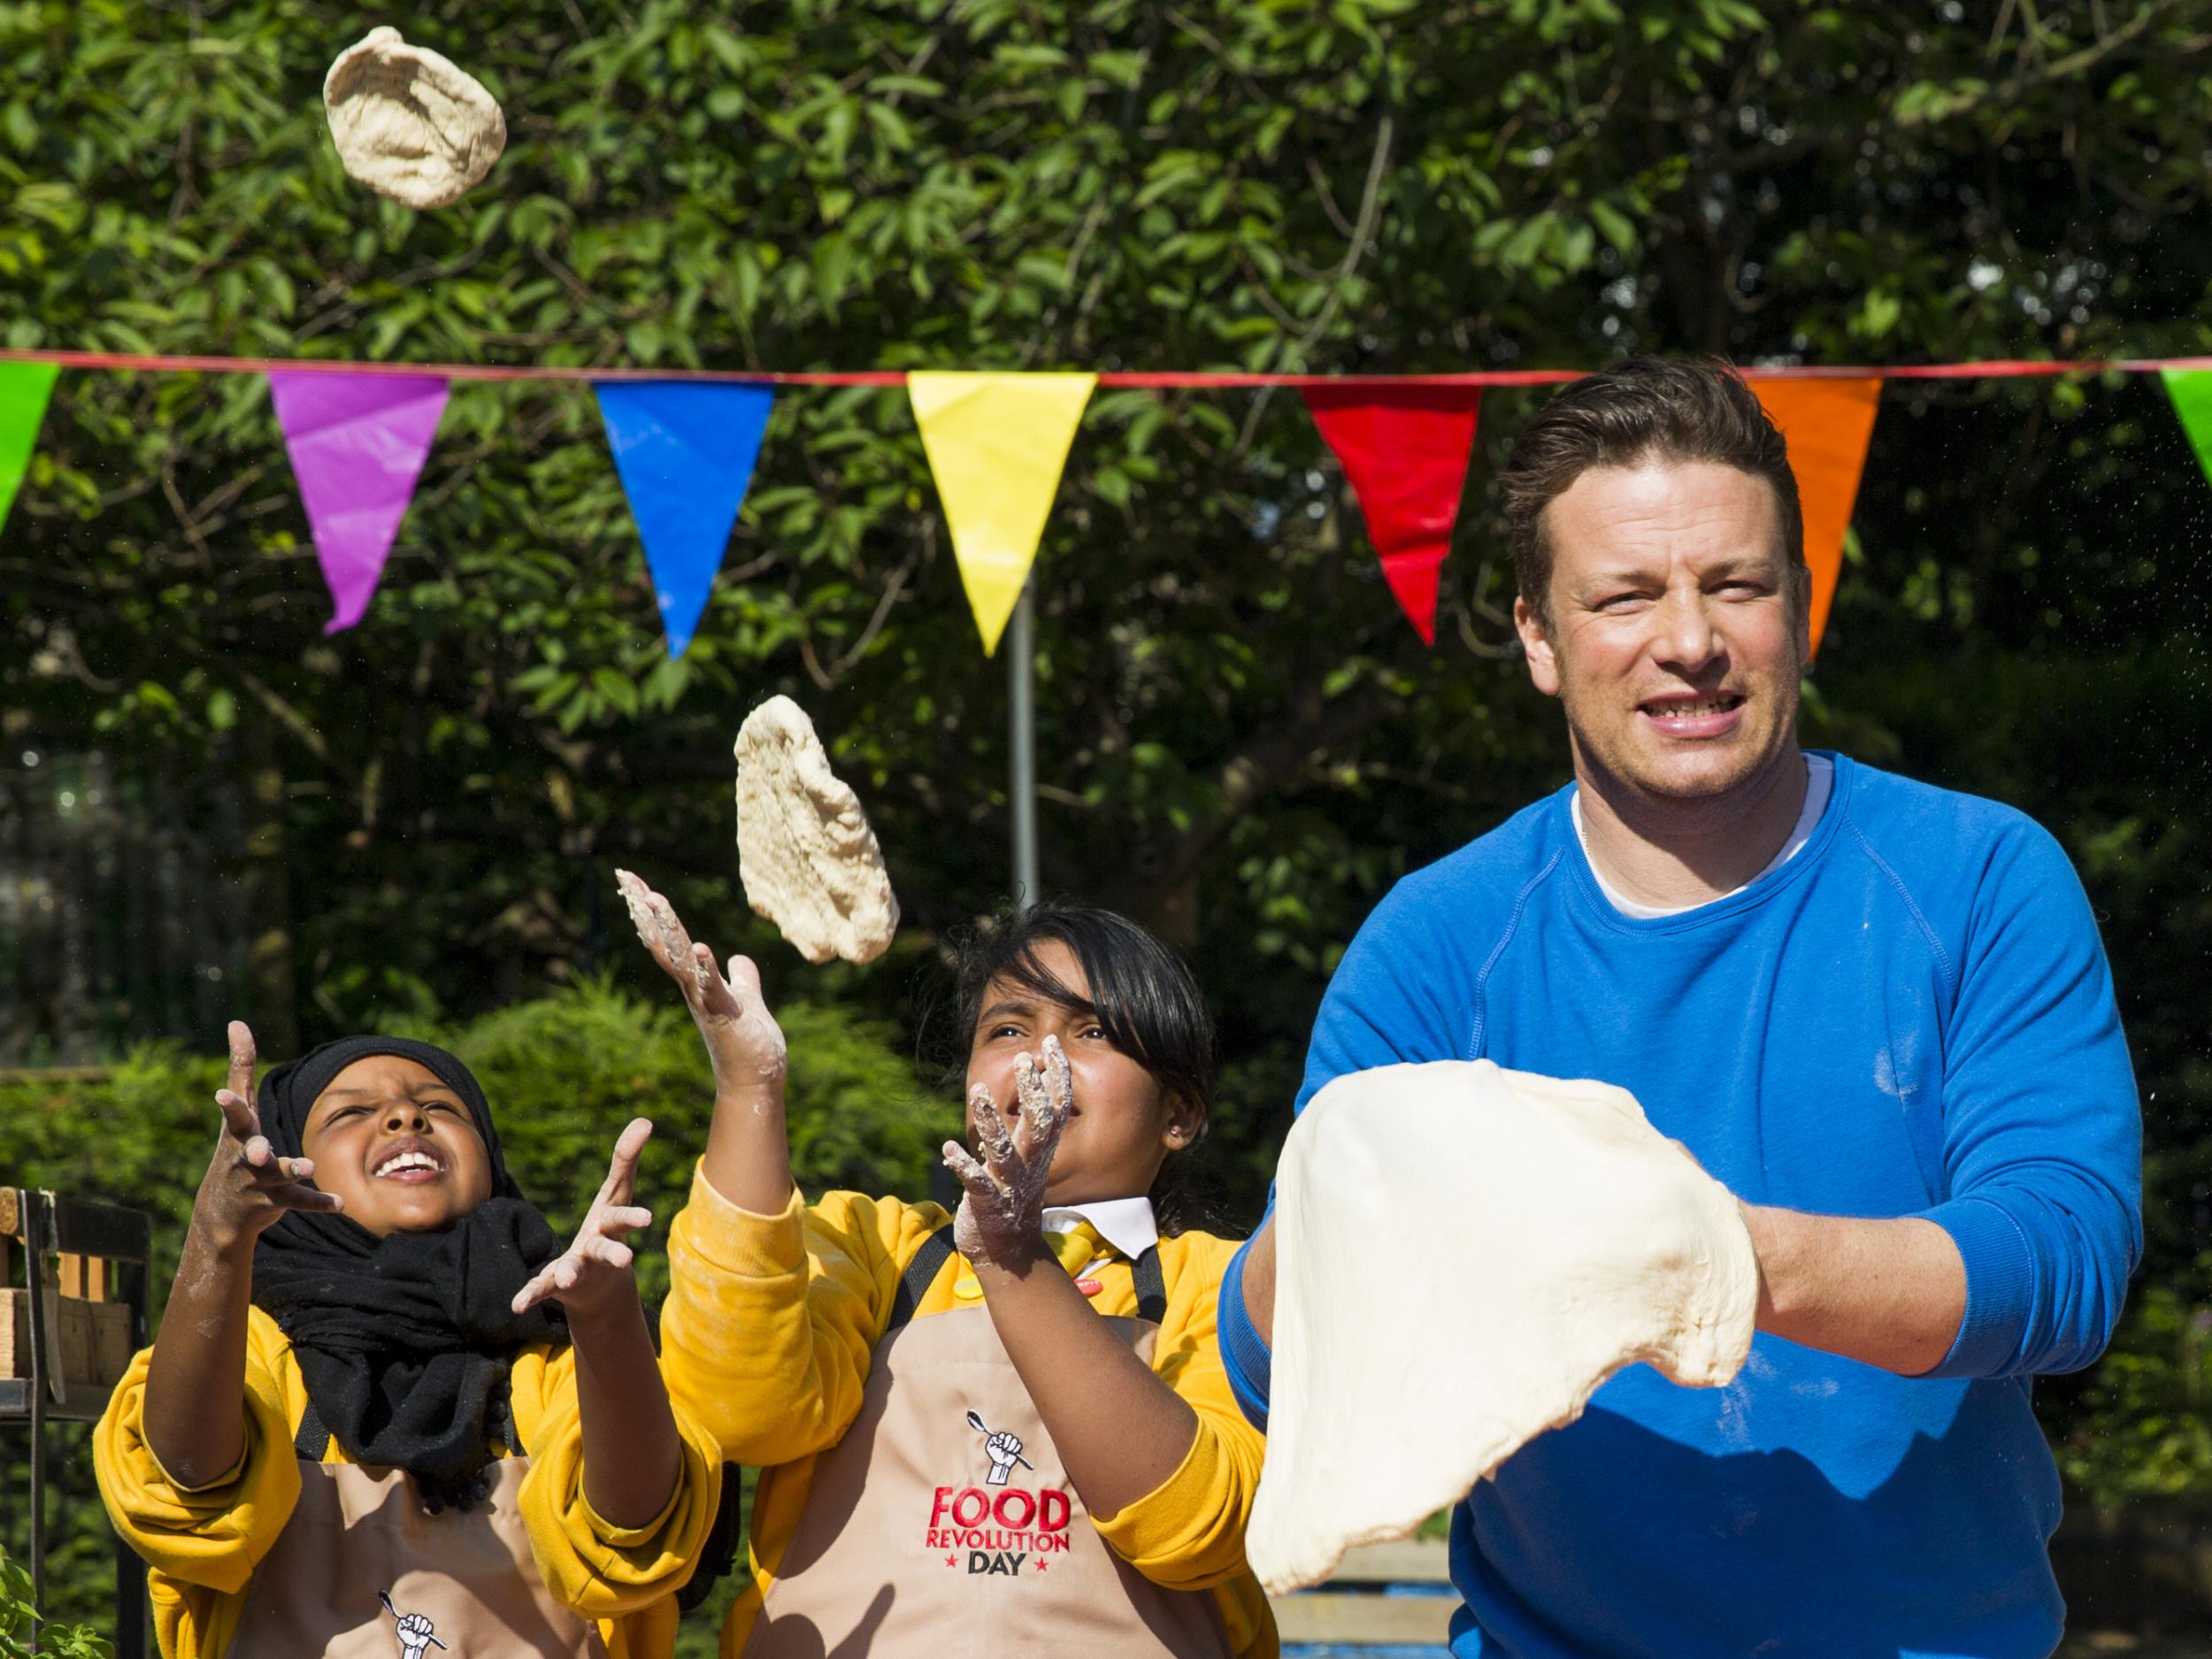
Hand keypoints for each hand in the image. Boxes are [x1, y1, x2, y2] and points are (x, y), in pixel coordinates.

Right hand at [193, 1020, 343, 1253]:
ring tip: (310, 1165)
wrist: (223, 1209)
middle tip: (258, 1150)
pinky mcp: (278, 1201)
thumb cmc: (235, 1145)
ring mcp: (260, 1181)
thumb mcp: (237, 1109)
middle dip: (252, 1150)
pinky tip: (342, 1203)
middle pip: (248, 1151)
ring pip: (277, 1175)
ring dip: (293, 1169)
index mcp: (238, 1133)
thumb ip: (241, 1066)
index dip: (229, 1105)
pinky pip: (300, 1202)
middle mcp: (246, 1157)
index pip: (232, 1116)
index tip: (222, 1094)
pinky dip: (319, 1201)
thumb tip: (237, 1022)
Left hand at [394, 1613, 440, 1658]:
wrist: (413, 1646)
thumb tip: (406, 1621)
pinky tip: (423, 1634)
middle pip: (419, 1617)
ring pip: (425, 1620)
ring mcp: (423, 1624)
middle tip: (414, 1630)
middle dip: (416, 1624)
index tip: (409, 1627)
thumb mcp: (400, 1631)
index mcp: (410, 1620)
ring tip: (419, 1633)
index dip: (410, 1621)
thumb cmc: (406, 1638)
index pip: (411, 1616)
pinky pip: (430, 1626)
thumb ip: (401, 1624)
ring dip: (421, 1627)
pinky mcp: (429, 1628)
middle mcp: (417, 1621)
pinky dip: (426, 1630)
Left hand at [511, 1118, 654, 1318]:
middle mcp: (597, 1249)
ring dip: (570, 1272)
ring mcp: (578, 1268)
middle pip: (606, 1249)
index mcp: (609, 1226)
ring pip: (574, 1269)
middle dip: (615, 1253)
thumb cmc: (608, 1228)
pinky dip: (531, 1294)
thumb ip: (626, 1159)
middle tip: (627, 1259)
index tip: (648, 1219)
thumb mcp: (616, 1193)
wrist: (600, 1288)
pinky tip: (516, 1304)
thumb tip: (646, 1119)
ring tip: (567, 1277)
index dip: (634, 1218)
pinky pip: (542, 1288)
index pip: (622, 1217)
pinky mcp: (556, 1284)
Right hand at [615, 870, 786, 1101]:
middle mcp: (693, 988)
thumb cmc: (749, 1045)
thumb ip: (742, 979)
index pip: (668, 938)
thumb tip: (739, 959)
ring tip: (653, 898)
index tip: (632, 881)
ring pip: (680, 958)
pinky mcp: (724, 1014)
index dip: (651, 910)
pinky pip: (711, 986)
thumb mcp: (746, 1001)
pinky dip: (705, 967)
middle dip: (645, 908)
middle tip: (626, 877)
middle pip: (664, 941)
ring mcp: (705, 1000)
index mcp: (696, 981)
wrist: (754, 1084)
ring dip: (667, 928)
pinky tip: (699, 947)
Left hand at [941, 1035, 1071, 1269]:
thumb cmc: (1014, 1194)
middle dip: (1033, 1093)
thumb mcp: (1029, 1155)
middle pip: (1040, 1125)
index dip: (1057, 1077)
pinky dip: (964, 1166)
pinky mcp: (988, 1205)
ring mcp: (1010, 1186)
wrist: (1008, 1251)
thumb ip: (1033, 1119)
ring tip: (978, 1091)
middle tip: (1024, 1060)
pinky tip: (948, 1148)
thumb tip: (1040, 1076)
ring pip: (1005, 1151)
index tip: (1050, 1044)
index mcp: (1041, 1151)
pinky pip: (977, 1184)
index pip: (1057, 1108)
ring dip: (992, 1122)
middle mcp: (1031, 1165)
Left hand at [984, 1431, 1024, 1486]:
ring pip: (1015, 1440)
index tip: (1000, 1445)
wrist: (1001, 1463)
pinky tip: (1012, 1453)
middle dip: (1006, 1443)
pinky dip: (1015, 1450)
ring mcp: (1013, 1443)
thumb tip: (996, 1437)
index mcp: (1000, 1438)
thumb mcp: (989, 1448)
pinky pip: (1019, 1445)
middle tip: (1004, 1449)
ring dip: (1011, 1447)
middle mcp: (1007, 1439)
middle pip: (1009, 1436)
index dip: (1001, 1440)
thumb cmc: (995, 1455)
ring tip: (1008, 1451)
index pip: (1002, 1434)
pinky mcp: (1018, 1447)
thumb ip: (991, 1441)